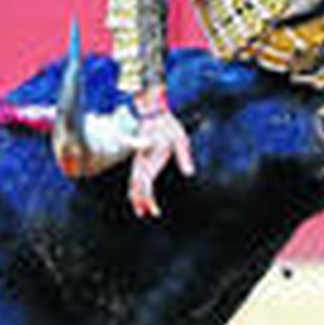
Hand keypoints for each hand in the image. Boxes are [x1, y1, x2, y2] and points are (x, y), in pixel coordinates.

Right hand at [128, 88, 194, 217]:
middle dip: (141, 202)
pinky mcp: (140, 159)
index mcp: (148, 159)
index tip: (154, 210)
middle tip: (149, 214)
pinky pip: (136, 177)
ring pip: (134, 183)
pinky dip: (138, 188)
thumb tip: (189, 173)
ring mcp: (139, 161)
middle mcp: (140, 162)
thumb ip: (184, 156)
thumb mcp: (180, 139)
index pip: (144, 185)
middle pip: (136, 187)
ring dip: (138, 197)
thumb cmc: (168, 125)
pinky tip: (144, 195)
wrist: (153, 111)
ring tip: (144, 211)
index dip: (147, 199)